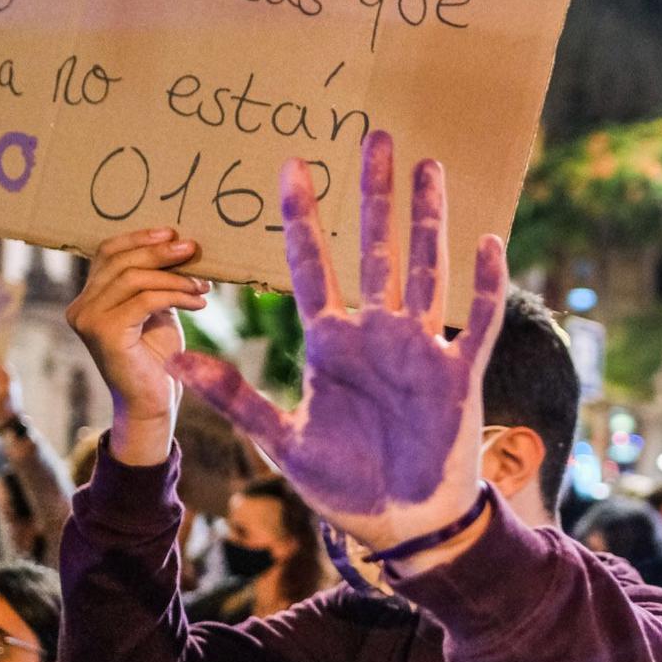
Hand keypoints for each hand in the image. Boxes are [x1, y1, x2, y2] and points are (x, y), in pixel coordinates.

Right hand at [65, 231, 212, 464]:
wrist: (153, 402)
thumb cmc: (157, 358)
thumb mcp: (155, 310)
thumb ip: (154, 282)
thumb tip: (176, 245)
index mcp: (88, 298)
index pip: (107, 253)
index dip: (138, 238)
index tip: (172, 232)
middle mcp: (81, 307)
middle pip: (120, 262)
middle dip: (160, 251)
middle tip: (193, 249)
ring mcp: (88, 320)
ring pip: (133, 279)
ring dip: (175, 277)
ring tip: (204, 283)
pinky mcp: (105, 332)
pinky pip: (145, 300)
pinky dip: (176, 295)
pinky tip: (199, 300)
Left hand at [169, 131, 508, 553]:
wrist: (401, 524)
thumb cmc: (343, 485)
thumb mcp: (281, 440)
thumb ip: (234, 397)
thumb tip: (174, 361)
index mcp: (330, 344)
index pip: (312, 267)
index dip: (303, 218)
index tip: (292, 167)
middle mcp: (377, 334)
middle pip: (376, 249)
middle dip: (375, 195)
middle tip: (375, 137)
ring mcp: (421, 349)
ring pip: (426, 270)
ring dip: (429, 220)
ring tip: (429, 168)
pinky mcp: (459, 374)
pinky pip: (477, 320)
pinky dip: (483, 284)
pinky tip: (487, 241)